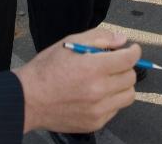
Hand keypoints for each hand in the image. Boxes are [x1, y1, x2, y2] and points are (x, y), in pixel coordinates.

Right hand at [16, 27, 138, 133]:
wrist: (27, 100)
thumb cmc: (46, 70)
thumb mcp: (69, 43)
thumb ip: (99, 38)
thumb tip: (121, 40)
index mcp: (92, 68)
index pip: (128, 59)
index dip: (134, 51)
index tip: (132, 49)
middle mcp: (98, 91)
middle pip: (131, 77)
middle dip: (126, 67)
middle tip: (115, 63)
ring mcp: (97, 110)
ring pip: (128, 95)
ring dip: (122, 85)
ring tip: (107, 80)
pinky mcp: (95, 123)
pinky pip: (115, 109)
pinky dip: (111, 100)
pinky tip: (96, 94)